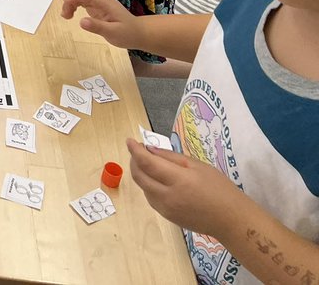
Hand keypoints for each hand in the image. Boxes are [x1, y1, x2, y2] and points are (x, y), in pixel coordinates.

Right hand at [60, 0, 141, 48]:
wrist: (139, 34)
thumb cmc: (128, 34)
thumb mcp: (113, 33)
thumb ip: (97, 27)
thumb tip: (81, 21)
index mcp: (105, 3)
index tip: (66, 11)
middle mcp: (102, 0)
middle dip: (70, 1)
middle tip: (65, 16)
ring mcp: (100, 3)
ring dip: (71, 3)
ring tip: (66, 16)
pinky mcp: (98, 8)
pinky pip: (83, 2)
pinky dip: (75, 6)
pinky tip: (72, 14)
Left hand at [127, 139, 241, 236]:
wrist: (231, 220)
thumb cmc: (219, 189)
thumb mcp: (198, 166)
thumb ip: (171, 157)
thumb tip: (149, 149)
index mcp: (178, 180)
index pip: (147, 163)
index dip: (135, 150)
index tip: (130, 140)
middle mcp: (167, 196)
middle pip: (139, 176)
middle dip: (134, 161)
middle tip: (138, 151)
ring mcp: (165, 209)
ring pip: (143, 187)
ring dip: (140, 173)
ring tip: (148, 163)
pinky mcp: (166, 217)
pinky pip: (150, 197)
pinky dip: (148, 185)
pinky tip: (157, 179)